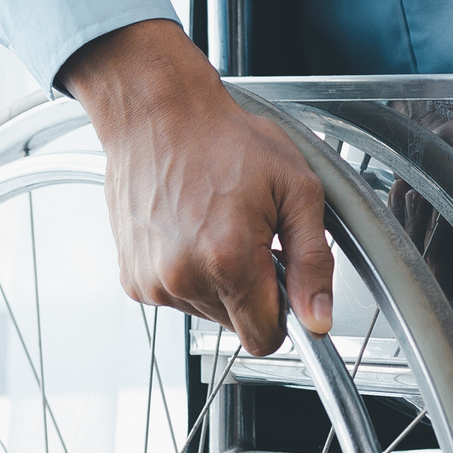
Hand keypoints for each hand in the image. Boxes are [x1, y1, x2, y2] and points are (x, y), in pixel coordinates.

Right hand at [59, 20, 333, 355]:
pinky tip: (186, 231)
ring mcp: (152, 281)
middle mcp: (184, 278)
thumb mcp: (294, 189)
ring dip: (217, 281)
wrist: (156, 115)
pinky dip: (187, 273)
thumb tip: (319, 319)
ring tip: (213, 226)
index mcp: (229, 260)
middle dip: (251, 290)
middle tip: (247, 236)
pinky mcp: (133, 278)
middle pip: (236, 324)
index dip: (283, 313)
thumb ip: (314, 261)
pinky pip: (175, 297)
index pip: (266, 338)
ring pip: (206, 312)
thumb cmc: (222, 140)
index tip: (281, 278)